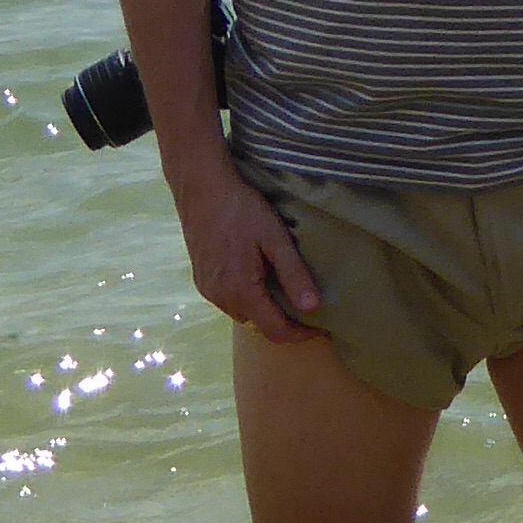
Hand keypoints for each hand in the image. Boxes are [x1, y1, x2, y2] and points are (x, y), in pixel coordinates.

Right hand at [167, 162, 323, 343]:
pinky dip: (247, 297)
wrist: (201, 188)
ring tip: (284, 289)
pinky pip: (228, 299)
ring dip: (263, 308)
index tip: (321, 327)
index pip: (275, 331)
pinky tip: (257, 276)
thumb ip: (293, 274)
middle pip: (258, 325)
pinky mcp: (201, 279)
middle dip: (283, 321)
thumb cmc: (241, 209)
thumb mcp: (274, 238)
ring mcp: (207, 289)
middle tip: (305, 304)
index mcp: (241, 292)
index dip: (301, 334)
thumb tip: (313, 308)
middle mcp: (221, 298)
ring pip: (242, 313)